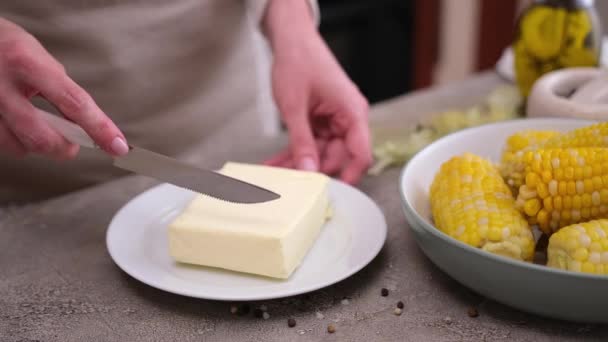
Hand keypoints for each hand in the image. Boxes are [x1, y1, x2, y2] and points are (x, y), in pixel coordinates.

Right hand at [0, 19, 127, 159]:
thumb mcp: (40, 58)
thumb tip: (86, 123)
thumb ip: (62, 90)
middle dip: (64, 147)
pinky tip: (18, 125)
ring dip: (37, 144)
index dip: (99, 128)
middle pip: (43, 138)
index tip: (117, 146)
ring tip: (38, 124)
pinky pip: (3, 145)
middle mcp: (3, 86)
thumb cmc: (8, 48)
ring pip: (20, 147)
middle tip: (72, 141)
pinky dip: (18, 141)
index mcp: (28, 64)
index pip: (75, 103)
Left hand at [262, 1, 371, 184]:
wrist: (290, 39)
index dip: (350, 174)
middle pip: (337, 155)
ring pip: (320, 151)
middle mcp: (348, 118)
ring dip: (298, 162)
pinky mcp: (321, 120)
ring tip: (276, 173)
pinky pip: (310, 141)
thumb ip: (302, 141)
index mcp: (352, 112)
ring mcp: (334, 120)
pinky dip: (295, 150)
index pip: (360, 152)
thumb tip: (308, 170)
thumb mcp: (295, 107)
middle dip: (313, 169)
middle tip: (290, 183)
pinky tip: (277, 162)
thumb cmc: (299, 62)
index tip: (334, 192)